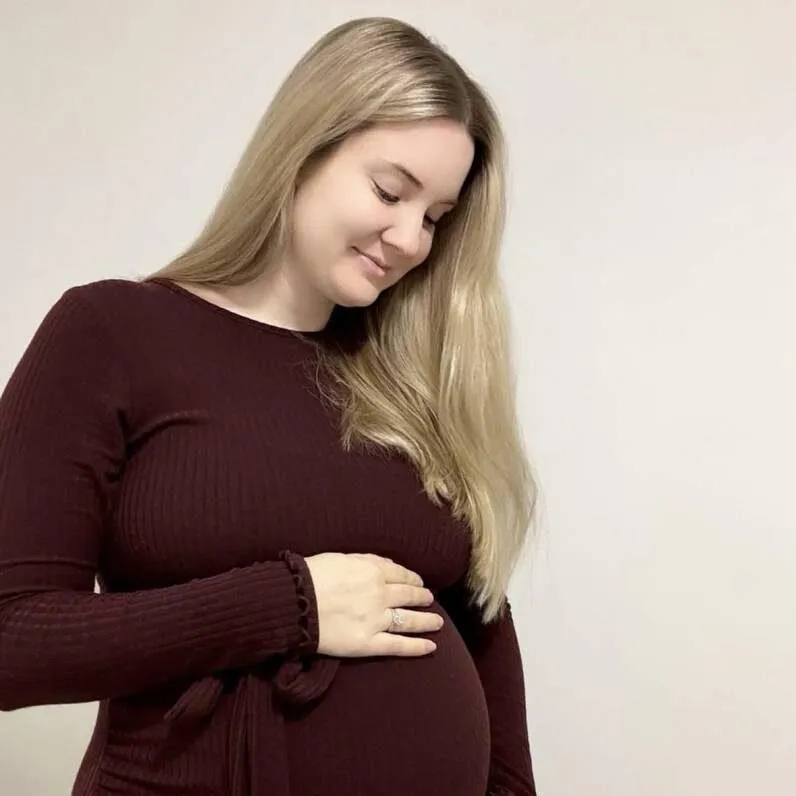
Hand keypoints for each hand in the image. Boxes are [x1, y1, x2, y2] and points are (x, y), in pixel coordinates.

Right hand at [304, 552, 443, 657]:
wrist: (294, 602)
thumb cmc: (311, 576)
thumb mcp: (341, 558)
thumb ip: (366, 561)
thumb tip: (387, 566)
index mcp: (373, 571)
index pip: (400, 575)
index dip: (412, 579)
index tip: (419, 583)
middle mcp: (379, 595)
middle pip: (408, 596)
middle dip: (422, 598)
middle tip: (430, 600)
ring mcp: (376, 620)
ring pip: (408, 620)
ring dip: (426, 621)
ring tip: (438, 623)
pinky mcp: (367, 643)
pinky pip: (397, 645)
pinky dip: (416, 647)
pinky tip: (431, 647)